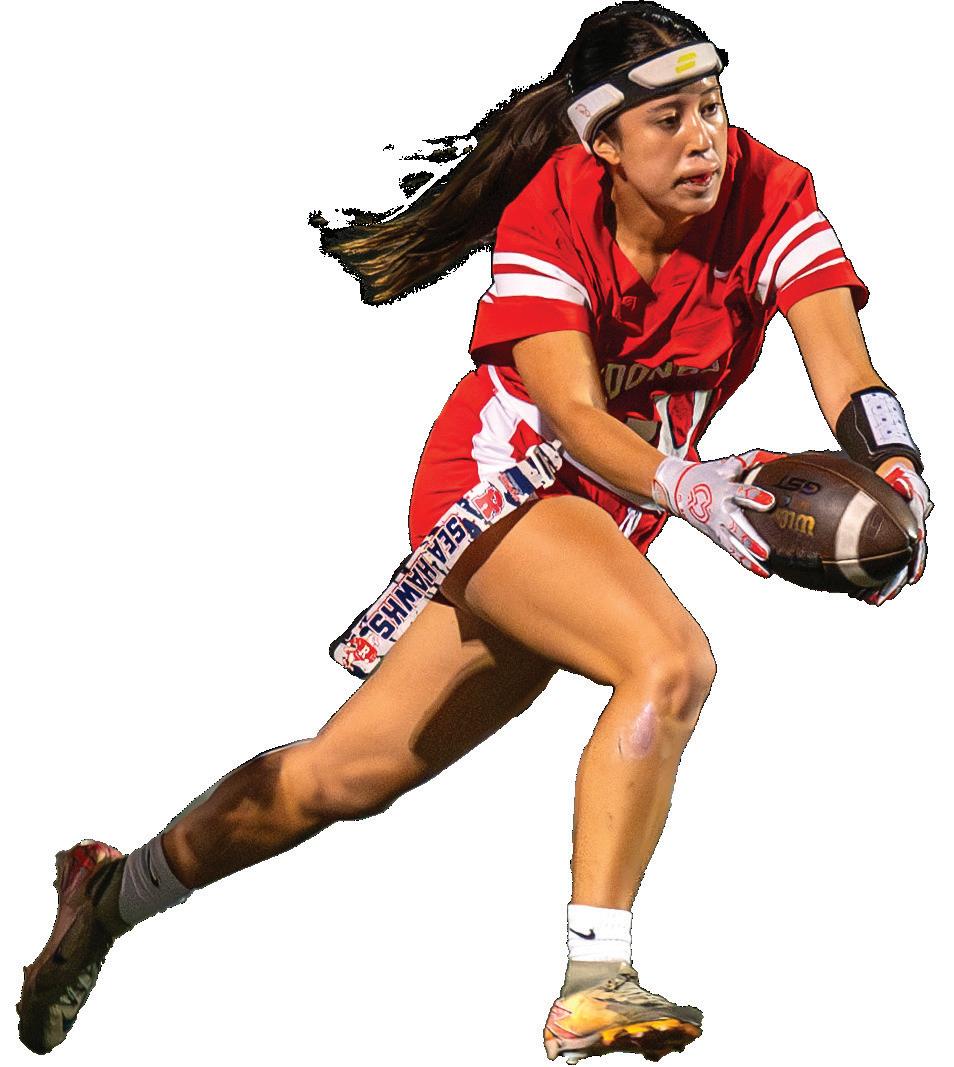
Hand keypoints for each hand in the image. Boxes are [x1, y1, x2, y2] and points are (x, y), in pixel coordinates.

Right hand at [652, 453, 776, 576]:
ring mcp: (717, 527)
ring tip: (767, 569)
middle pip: (737, 528)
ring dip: (750, 558)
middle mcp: (721, 511)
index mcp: (724, 490)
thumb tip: (784, 457)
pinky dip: (746, 562)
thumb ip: (754, 460)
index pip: (741, 494)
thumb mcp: (727, 464)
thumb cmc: (709, 475)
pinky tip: (763, 572)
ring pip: (734, 545)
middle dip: (752, 540)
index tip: (770, 502)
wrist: (678, 491)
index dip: (754, 498)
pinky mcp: (717, 537)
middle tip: (767, 552)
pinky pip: (733, 552)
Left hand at [853, 462, 932, 604]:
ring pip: (889, 572)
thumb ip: (906, 487)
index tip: (912, 580)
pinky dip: (867, 581)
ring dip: (880, 588)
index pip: (916, 552)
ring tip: (869, 601)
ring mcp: (895, 548)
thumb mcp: (906, 483)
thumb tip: (905, 485)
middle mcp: (907, 543)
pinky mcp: (883, 549)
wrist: (897, 485)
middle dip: (891, 585)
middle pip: (901, 569)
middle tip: (879, 600)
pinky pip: (876, 568)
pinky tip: (856, 593)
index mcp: (914, 531)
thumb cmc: (901, 484)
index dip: (915, 566)